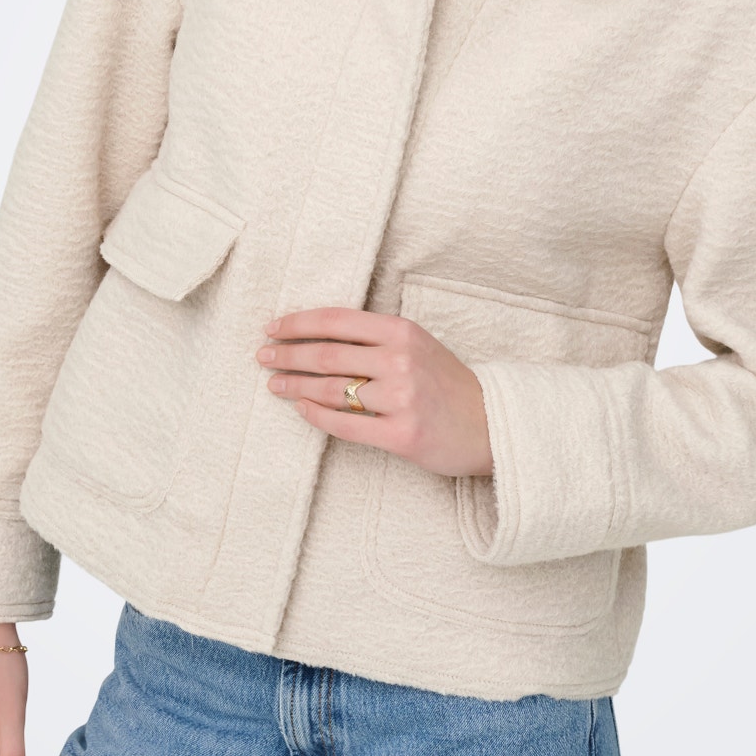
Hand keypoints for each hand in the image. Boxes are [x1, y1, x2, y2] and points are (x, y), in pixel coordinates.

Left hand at [255, 305, 493, 477]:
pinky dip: (317, 416)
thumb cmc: (448, 384)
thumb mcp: (418, 346)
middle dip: (287, 355)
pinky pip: (345, 425)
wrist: (493, 424)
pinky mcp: (401, 435)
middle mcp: (400, 361)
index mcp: (402, 332)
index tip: (272, 328)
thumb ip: (376, 339)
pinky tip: (301, 410)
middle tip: (262, 357)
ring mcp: (401, 399)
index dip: (298, 323)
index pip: (337, 321)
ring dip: (295, 386)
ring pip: (330, 390)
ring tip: (274, 385)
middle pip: (326, 355)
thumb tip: (319, 337)